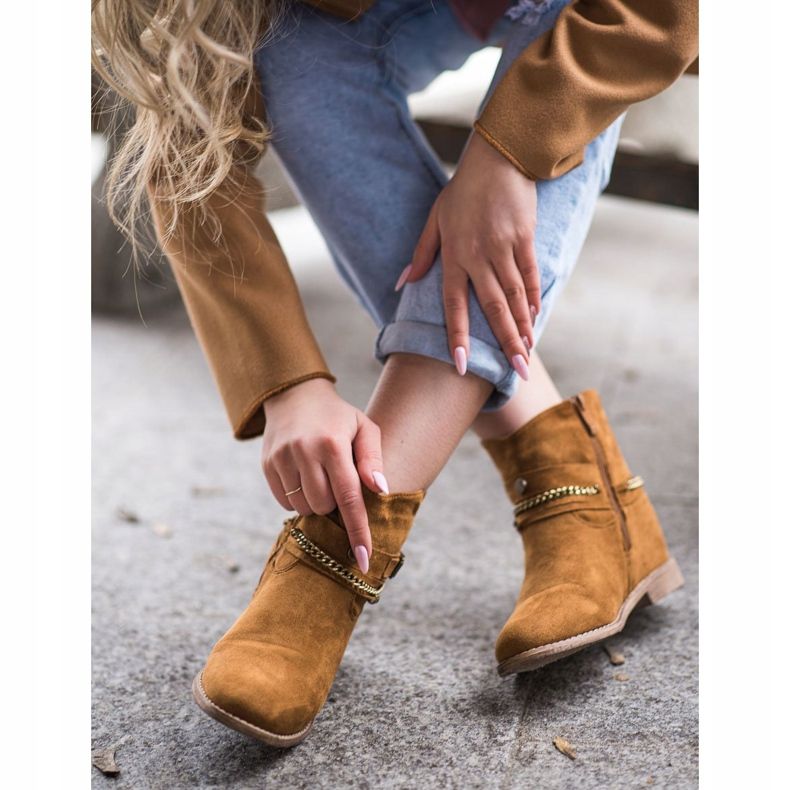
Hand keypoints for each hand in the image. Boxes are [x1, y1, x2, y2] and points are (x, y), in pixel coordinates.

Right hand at [261, 378, 387, 571]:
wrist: (295, 395)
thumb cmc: (338, 417)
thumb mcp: (364, 428)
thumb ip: (373, 459)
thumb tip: (381, 490)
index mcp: (332, 445)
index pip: (348, 497)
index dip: (357, 531)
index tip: (364, 560)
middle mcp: (304, 452)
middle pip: (323, 507)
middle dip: (334, 504)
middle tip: (338, 481)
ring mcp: (281, 459)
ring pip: (303, 508)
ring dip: (317, 503)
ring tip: (321, 477)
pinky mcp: (267, 465)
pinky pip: (285, 502)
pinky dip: (298, 499)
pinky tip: (305, 478)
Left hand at [398, 131, 539, 379]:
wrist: (497, 159)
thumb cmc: (462, 192)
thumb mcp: (434, 219)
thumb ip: (421, 254)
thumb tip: (402, 283)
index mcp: (453, 255)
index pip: (453, 305)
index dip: (457, 336)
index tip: (460, 365)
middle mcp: (478, 256)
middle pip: (492, 307)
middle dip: (504, 342)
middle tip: (516, 370)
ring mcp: (504, 248)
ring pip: (514, 296)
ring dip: (521, 327)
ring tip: (527, 353)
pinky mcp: (525, 239)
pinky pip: (530, 275)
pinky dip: (532, 298)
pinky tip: (535, 318)